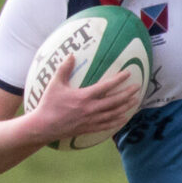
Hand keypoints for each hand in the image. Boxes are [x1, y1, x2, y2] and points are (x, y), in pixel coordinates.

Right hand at [25, 55, 140, 144]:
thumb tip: (70, 54)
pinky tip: (125, 118)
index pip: (106, 87)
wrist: (44, 127)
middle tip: (137, 88)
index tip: (127, 74)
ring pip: (114, 114)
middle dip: (128, 94)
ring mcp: (91, 120)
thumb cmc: (49, 104)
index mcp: (84, 97)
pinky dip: (118, 121)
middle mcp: (90, 109)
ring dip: (126, 107)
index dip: (118, 80)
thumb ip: (64, 69)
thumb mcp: (55, 84)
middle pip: (115, 101)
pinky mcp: (89, 128)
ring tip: (135, 101)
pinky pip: (107, 125)